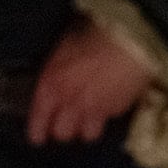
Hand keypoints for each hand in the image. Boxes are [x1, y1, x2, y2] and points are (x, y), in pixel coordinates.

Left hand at [26, 16, 155, 145]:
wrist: (129, 37)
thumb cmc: (97, 32)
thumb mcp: (67, 44)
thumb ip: (58, 67)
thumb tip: (58, 75)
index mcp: (51, 84)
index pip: (38, 120)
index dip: (37, 130)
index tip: (38, 135)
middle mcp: (70, 102)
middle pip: (62, 133)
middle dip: (65, 127)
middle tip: (68, 119)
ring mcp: (95, 109)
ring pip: (87, 134)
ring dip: (88, 126)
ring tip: (92, 113)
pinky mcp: (117, 110)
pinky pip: (109, 120)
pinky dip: (108, 114)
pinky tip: (111, 99)